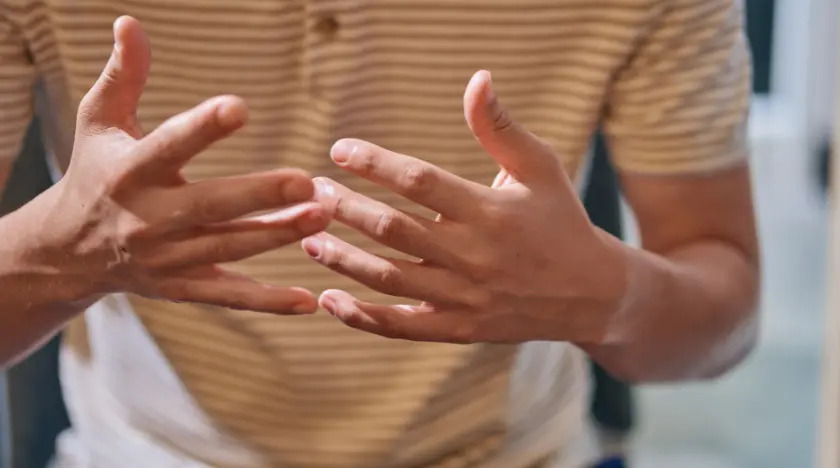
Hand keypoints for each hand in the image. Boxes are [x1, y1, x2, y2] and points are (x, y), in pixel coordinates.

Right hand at [24, 17, 327, 313]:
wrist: (69, 251)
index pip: (168, 146)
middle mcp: (149, 219)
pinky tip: (308, 299)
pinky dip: (268, 301)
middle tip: (309, 182)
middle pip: (211, 207)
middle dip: (261, 195)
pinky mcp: (181, 287)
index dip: (201, 128)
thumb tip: (130, 23)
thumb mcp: (100, 122)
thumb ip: (123, 76)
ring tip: (323, 215)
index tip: (239, 107)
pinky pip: (228, 297)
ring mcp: (167, 258)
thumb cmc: (96, 172)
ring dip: (278, 236)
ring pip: (229, 249)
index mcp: (130, 172)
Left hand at [302, 71, 627, 343]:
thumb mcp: (540, 167)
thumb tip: (477, 80)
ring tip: (309, 237)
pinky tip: (329, 301)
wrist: (591, 293)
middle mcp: (472, 256)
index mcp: (488, 211)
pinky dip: (362, 318)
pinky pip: (402, 328)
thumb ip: (500, 128)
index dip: (376, 163)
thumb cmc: (560, 220)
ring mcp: (464, 297)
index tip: (341, 149)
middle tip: (316, 191)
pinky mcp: (460, 328)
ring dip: (343, 259)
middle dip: (347, 208)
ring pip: (388, 278)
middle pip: (393, 229)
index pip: (420, 181)